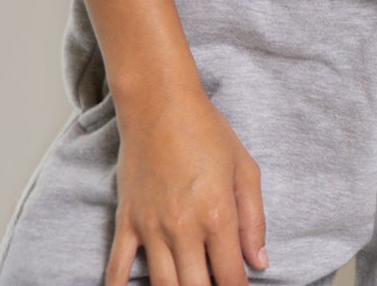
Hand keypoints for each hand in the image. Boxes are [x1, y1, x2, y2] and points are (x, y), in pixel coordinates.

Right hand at [110, 83, 265, 285]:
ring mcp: (150, 228)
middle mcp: (183, 229)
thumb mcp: (246, 170)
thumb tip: (259, 262)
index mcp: (217, 215)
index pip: (229, 276)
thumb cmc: (208, 133)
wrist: (160, 108)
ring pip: (161, 285)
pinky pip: (117, 267)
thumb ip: (254, 221)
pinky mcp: (126, 223)